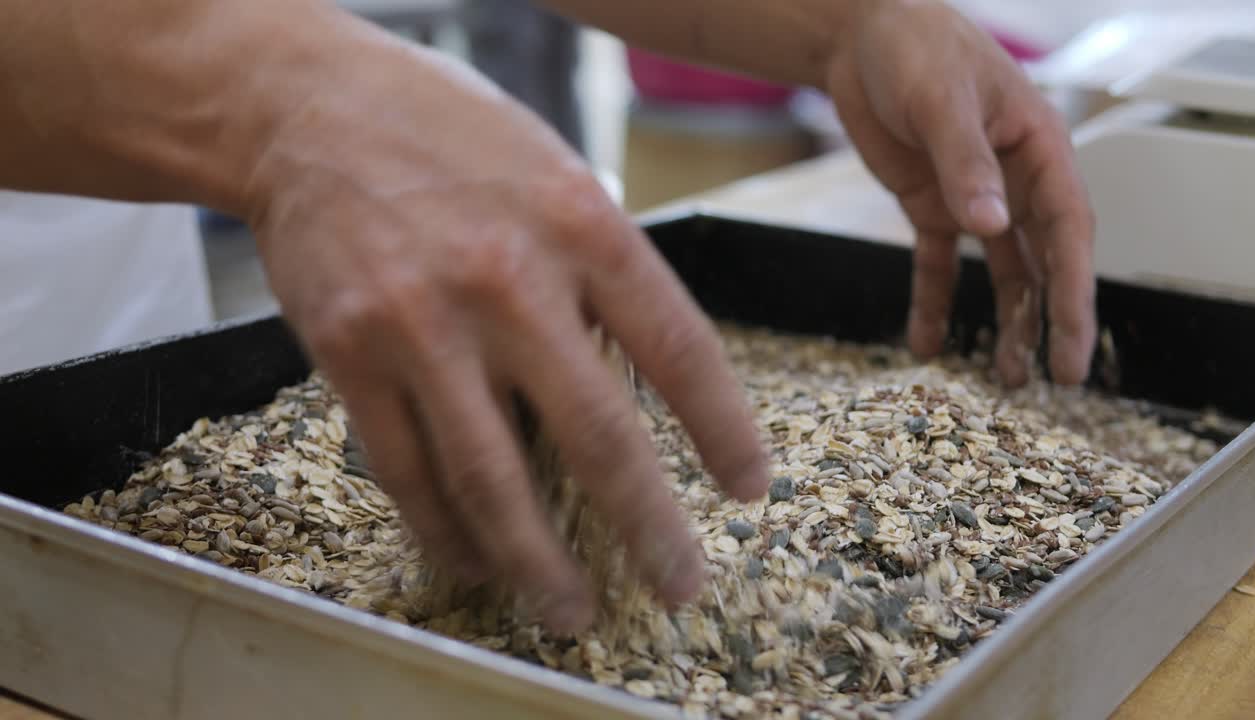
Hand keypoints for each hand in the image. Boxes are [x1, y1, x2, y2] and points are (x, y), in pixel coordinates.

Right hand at [242, 12, 768, 631]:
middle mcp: (508, 279)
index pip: (680, 349)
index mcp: (582, 225)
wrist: (308, 108)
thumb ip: (602, 269)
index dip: (723, 431)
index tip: (746, 489)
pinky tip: (475, 563)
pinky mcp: (349, 353)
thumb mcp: (557, 173)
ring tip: (571, 611)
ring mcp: (422, 322)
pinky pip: (406, 470)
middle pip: (598, 435)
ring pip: (492, 477)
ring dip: (538, 561)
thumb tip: (643, 375)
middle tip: (679, 587)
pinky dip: (445, 530)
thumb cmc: (452, 138)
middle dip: (648, 527)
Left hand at [826, 0, 1096, 385]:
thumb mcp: (941, 101)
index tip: (1075, 343)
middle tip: (1054, 379)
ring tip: (1003, 376)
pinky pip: (936, 263)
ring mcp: (971, 195)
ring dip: (1002, 320)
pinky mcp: (929, 204)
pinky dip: (931, 301)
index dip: (1074, 290)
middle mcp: (1013, 178)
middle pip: (1041, 259)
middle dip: (1049, 319)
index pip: (1067, 229)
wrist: (860, 37)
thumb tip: (991, 226)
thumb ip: (965, 163)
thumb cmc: (916, 46)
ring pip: (999, 269)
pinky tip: (925, 342)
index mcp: (1037, 148)